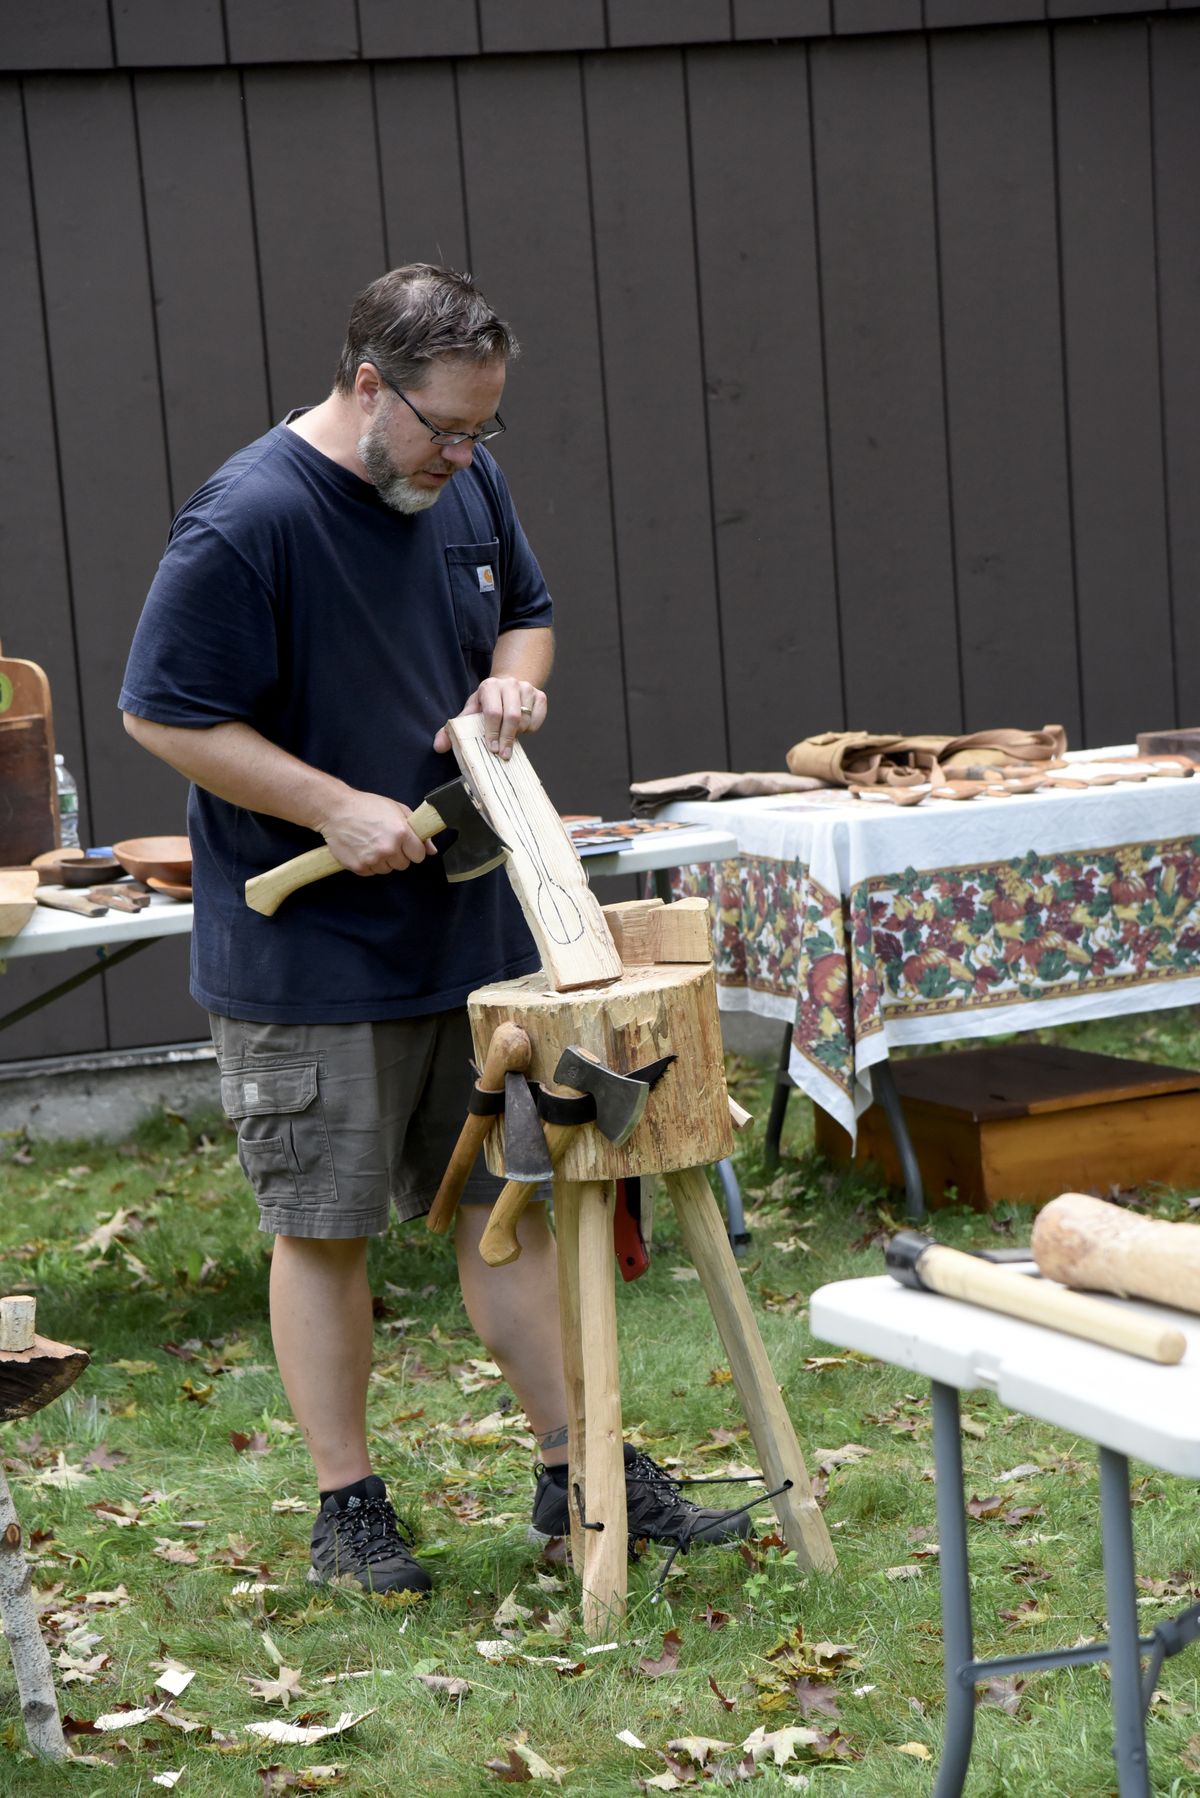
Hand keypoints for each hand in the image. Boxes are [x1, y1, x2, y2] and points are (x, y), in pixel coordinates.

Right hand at [316, 791, 435, 874]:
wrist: (335, 810)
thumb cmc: (367, 806)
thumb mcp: (397, 809)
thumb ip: (417, 829)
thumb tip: (432, 850)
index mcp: (401, 833)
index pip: (419, 856)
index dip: (413, 850)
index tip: (406, 845)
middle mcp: (389, 848)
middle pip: (404, 865)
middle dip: (398, 855)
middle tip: (385, 841)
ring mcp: (373, 859)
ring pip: (387, 870)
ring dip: (383, 860)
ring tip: (372, 843)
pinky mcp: (359, 867)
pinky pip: (372, 872)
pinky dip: (369, 864)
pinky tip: (362, 849)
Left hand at [434, 676, 547, 760]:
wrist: (508, 687)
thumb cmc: (487, 703)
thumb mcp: (470, 712)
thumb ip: (452, 729)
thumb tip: (439, 747)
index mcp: (489, 686)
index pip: (493, 712)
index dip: (492, 733)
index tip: (492, 749)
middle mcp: (509, 684)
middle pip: (512, 717)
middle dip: (507, 739)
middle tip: (503, 755)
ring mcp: (527, 689)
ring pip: (525, 719)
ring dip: (518, 734)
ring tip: (509, 737)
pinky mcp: (540, 696)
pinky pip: (537, 719)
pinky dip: (530, 728)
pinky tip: (521, 728)